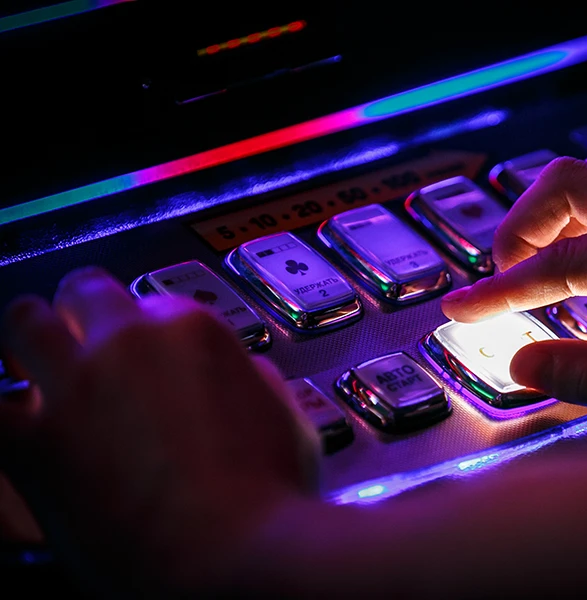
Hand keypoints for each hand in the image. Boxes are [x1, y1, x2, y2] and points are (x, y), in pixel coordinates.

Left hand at [0, 267, 319, 592]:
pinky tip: (15, 421)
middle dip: (81, 310)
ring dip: (28, 337)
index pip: (153, 304)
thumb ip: (253, 379)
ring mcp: (78, 387)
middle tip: (81, 336)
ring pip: (22, 323)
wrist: (236, 554)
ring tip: (32, 359)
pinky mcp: (35, 444)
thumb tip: (242, 375)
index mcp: (193, 331)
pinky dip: (2, 408)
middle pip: (85, 292)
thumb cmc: (271, 497)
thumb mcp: (286, 417)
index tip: (145, 352)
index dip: (147, 329)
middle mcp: (129, 344)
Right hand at [442, 155, 586, 407]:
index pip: (564, 261)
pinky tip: (580, 264)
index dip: (502, 291)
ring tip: (532, 274)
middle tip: (499, 283)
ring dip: (548, 221)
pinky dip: (580, 222)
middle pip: (568, 184)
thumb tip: (523, 367)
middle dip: (519, 231)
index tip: (461, 310)